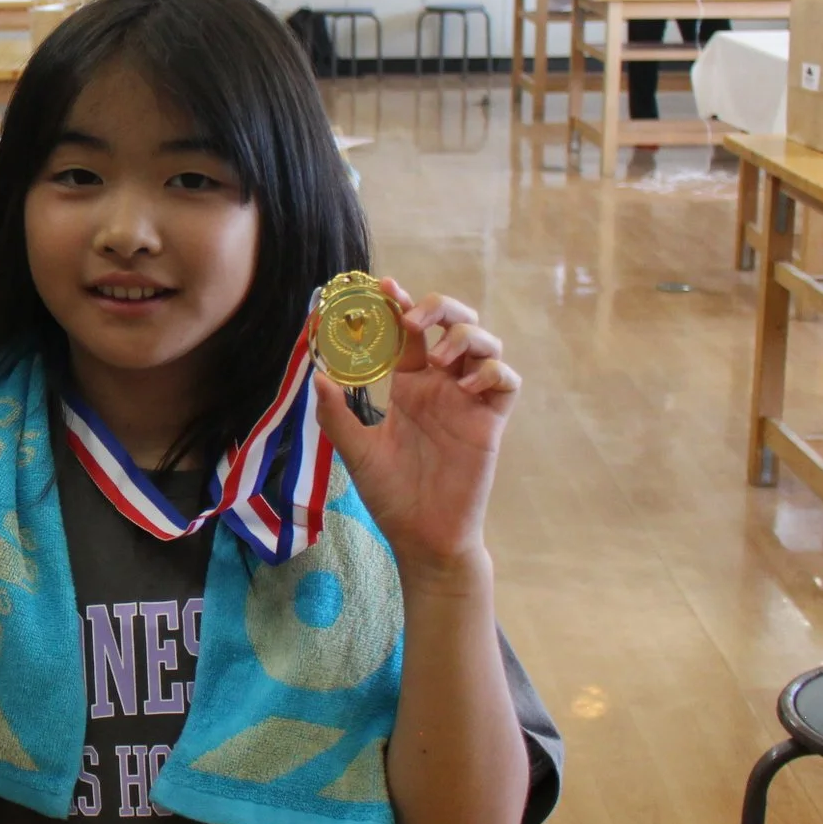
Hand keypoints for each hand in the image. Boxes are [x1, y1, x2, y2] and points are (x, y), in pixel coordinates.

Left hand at [311, 279, 519, 584]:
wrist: (422, 536)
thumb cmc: (391, 494)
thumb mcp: (356, 451)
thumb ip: (336, 415)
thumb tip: (316, 376)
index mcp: (409, 385)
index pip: (409, 333)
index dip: (400, 305)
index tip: (384, 287)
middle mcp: (441, 385)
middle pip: (453, 324)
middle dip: (439, 308)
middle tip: (415, 318)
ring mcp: (469, 401)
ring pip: (485, 344)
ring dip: (466, 337)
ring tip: (440, 359)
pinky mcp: (491, 422)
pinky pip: (506, 382)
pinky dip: (491, 372)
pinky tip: (466, 385)